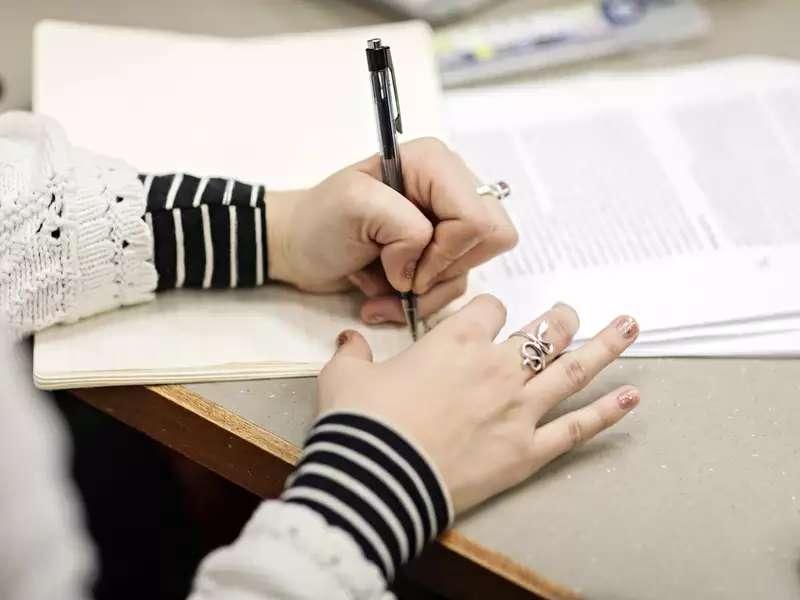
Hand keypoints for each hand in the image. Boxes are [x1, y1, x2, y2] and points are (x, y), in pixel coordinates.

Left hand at [267, 138, 516, 324]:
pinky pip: (454, 285)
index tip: (404, 265)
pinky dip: (420, 300)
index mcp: (435, 163)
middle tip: (403, 274)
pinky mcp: (440, 252)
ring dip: (425, 292)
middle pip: (490, 241)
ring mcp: (447, 222)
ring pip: (471, 270)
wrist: (299, 247)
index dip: (446, 251)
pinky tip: (386, 294)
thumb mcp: (353, 206)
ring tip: (383, 288)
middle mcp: (450, 187)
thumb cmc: (319, 221)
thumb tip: (420, 265)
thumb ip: (403, 226)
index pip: (477, 218)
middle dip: (444, 269)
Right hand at [318, 298, 639, 512]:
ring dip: (603, 345)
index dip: (490, 310)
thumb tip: (347, 339)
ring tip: (628, 327)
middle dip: (558, 319)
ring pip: (572, 369)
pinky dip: (607, 413)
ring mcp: (517, 409)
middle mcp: (495, 367)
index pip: (489, 308)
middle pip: (542, 331)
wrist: (376, 475)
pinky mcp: (526, 450)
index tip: (487, 316)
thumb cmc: (361, 421)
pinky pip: (576, 428)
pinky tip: (631, 397)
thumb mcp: (345, 377)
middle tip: (567, 314)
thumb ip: (350, 351)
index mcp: (456, 342)